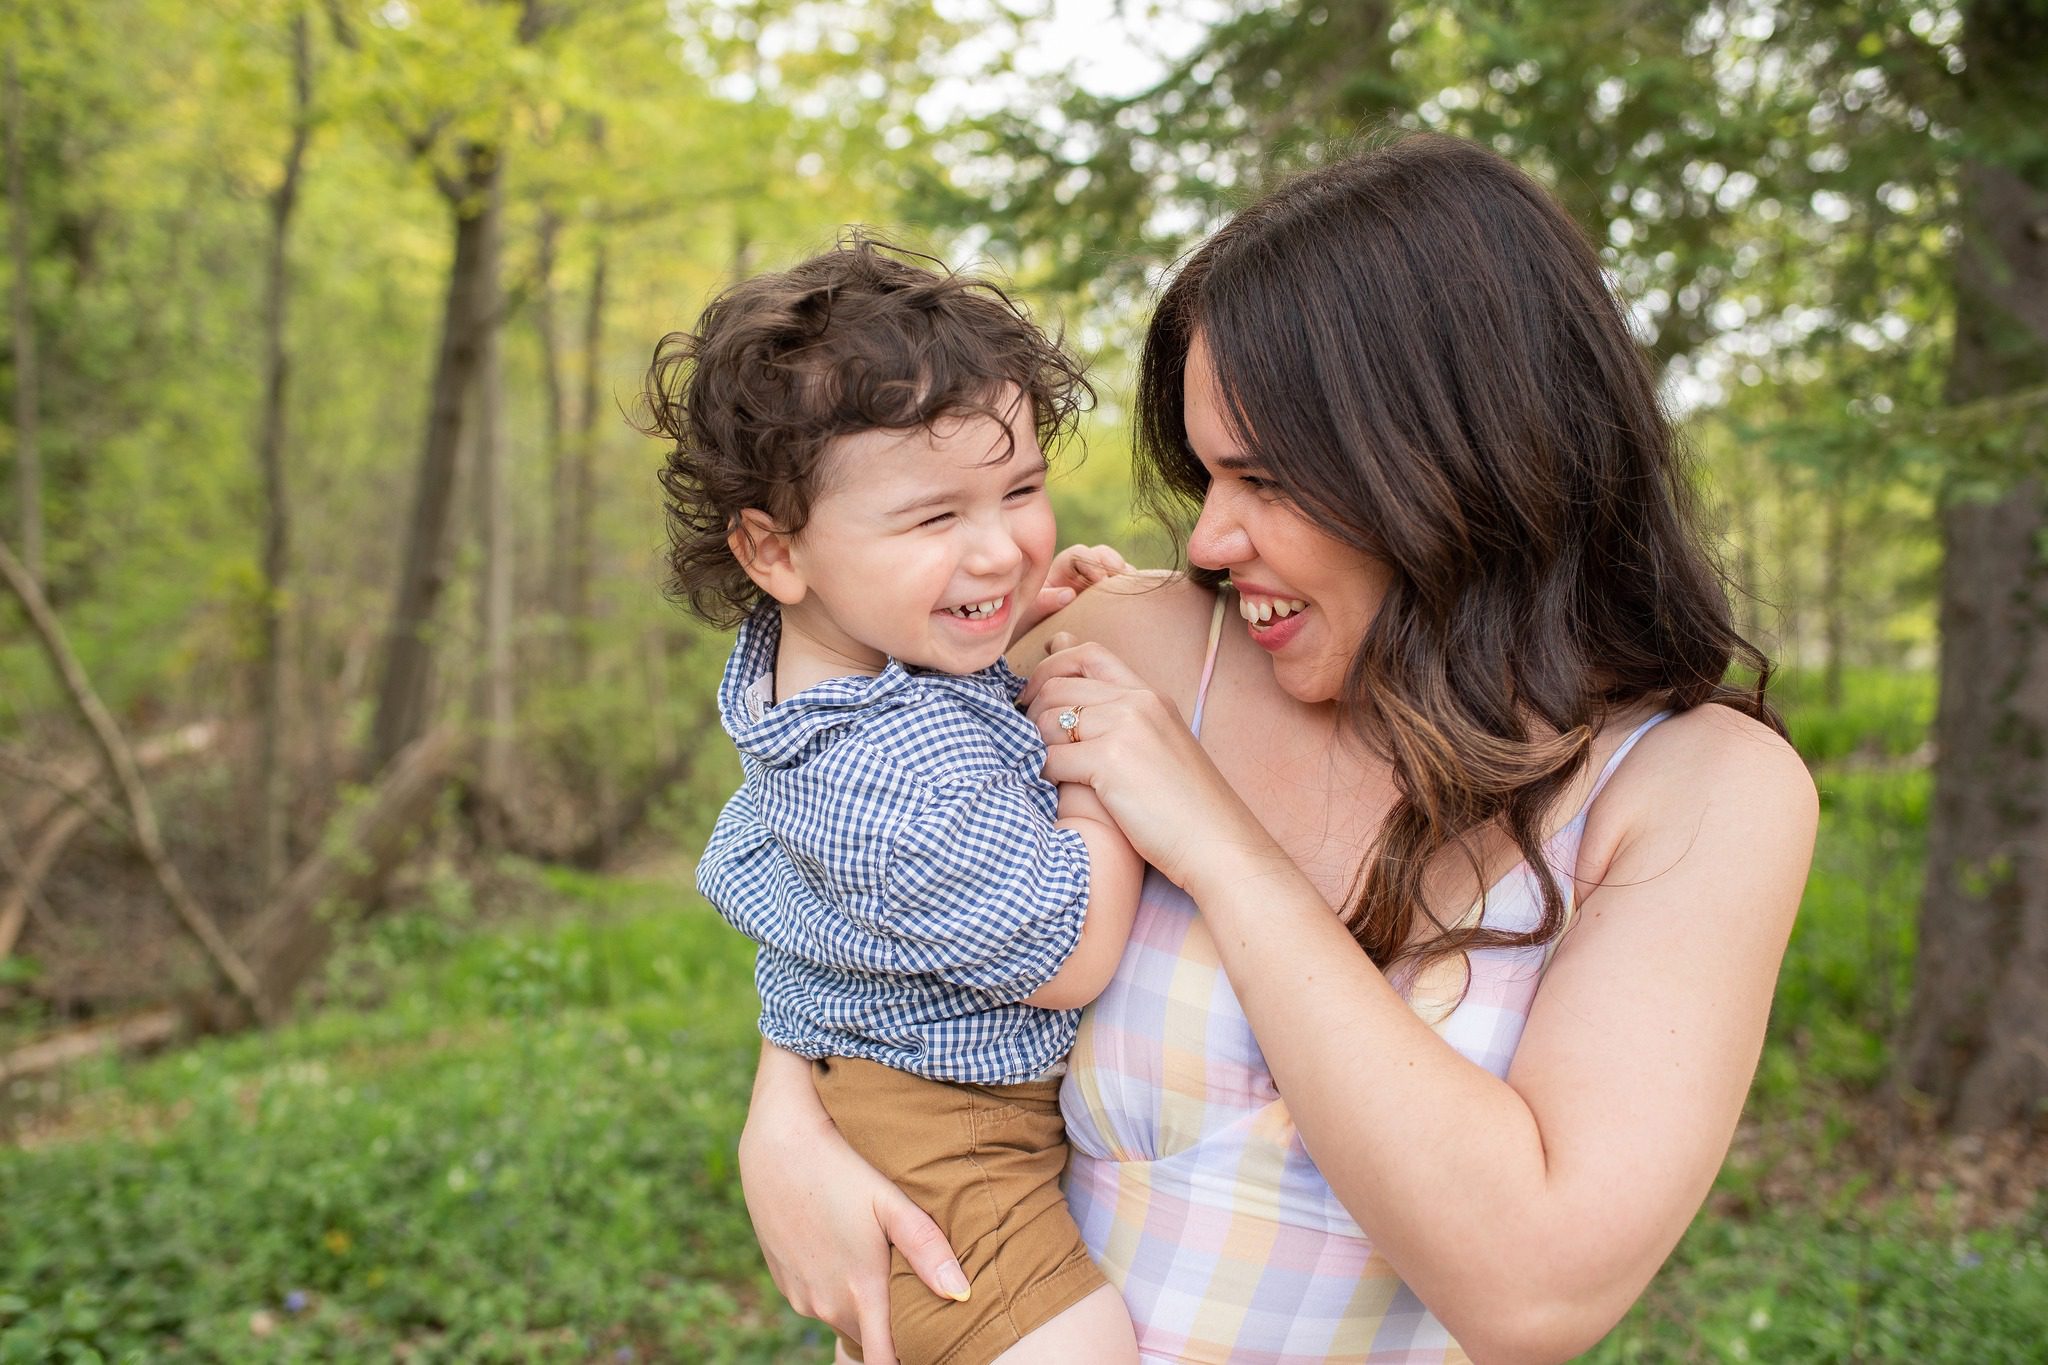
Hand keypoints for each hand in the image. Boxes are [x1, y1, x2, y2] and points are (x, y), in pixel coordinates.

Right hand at [739, 1052, 967, 1363]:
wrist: (778, 1147)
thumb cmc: (842, 1169)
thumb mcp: (890, 1202)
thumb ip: (926, 1249)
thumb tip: (961, 1294)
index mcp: (862, 1292)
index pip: (884, 1359)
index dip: (905, 1357)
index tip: (924, 1344)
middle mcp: (827, 1305)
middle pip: (868, 1337)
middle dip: (890, 1328)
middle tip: (911, 1295)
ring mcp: (801, 1296)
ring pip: (842, 1318)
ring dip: (861, 1306)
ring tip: (877, 1265)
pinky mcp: (785, 1282)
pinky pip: (818, 1300)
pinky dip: (834, 1289)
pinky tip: (842, 1251)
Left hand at [1013, 543, 1133, 636]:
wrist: (1040, 644)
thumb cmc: (1030, 623)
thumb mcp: (1032, 612)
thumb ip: (1044, 601)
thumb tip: (1068, 595)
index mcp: (1062, 569)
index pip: (1079, 554)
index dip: (1091, 562)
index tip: (1101, 580)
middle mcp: (1083, 573)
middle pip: (1104, 556)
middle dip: (1115, 564)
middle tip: (1123, 579)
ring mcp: (1098, 586)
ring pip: (1118, 572)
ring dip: (1127, 579)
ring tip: (1133, 590)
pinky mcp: (1110, 601)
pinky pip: (1125, 591)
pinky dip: (1131, 594)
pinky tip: (1137, 605)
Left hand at [1021, 633, 1281, 890]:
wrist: (1218, 844)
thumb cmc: (1185, 804)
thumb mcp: (1159, 744)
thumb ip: (1119, 713)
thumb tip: (1075, 677)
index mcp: (1150, 695)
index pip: (1087, 653)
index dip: (1050, 667)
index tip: (1033, 694)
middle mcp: (1138, 701)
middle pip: (1057, 684)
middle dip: (1031, 711)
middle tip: (1029, 741)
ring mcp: (1125, 728)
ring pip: (1048, 720)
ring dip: (1037, 746)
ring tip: (1048, 769)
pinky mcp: (1111, 761)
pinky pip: (1051, 758)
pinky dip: (1045, 776)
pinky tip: (1057, 792)